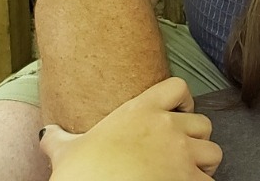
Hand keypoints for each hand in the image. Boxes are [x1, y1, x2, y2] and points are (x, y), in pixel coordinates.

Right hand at [41, 77, 222, 179]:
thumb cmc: (82, 173)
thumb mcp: (68, 152)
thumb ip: (61, 140)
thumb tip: (46, 134)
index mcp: (141, 111)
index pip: (177, 87)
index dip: (182, 100)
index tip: (176, 113)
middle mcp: (168, 128)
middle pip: (203, 123)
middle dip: (195, 139)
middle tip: (180, 154)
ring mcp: (183, 154)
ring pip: (212, 152)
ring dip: (202, 164)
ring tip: (186, 174)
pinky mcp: (191, 180)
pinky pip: (210, 180)